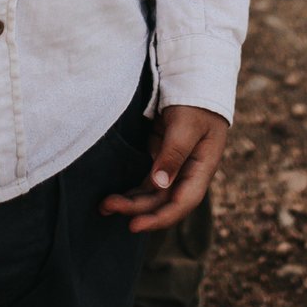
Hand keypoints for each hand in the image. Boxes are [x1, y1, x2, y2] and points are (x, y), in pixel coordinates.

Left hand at [99, 104, 227, 232]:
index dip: (159, 218)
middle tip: (106, 207)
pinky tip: (115, 196)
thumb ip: (174, 153)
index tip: (134, 225)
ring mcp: (175, 167)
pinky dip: (132, 190)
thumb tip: (160, 184)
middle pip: (163, 201)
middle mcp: (188, 173)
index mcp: (202, 168)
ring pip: (152, 194)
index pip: (182, 203)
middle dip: (136, 209)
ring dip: (131, 202)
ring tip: (104, 206)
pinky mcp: (161, 158)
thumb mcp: (186, 125)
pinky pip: (146, 181)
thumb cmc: (195, 101)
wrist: (194, 81)